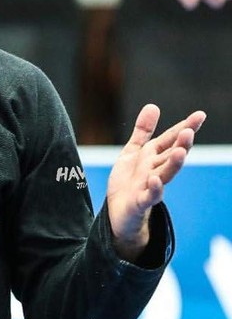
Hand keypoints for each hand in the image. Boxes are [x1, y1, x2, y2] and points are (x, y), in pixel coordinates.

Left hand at [106, 104, 204, 261]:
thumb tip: (153, 105)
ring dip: (174, 164)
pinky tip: (155, 179)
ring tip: (181, 151)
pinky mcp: (141, 202)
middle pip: (172, 156)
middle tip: (189, 131)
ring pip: (166, 174)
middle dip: (181, 144)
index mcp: (154, 157)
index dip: (184, 127)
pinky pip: (149, 196)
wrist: (119, 212)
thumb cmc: (129, 181)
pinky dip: (154, 188)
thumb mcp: (133, 152)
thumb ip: (143, 132)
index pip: (171, 140)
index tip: (200, 114)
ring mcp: (150, 187)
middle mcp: (156, 170)